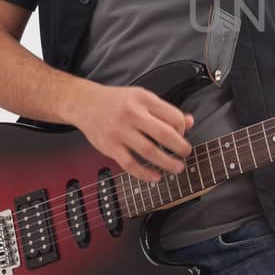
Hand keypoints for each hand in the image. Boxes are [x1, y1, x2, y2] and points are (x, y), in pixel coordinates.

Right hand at [70, 81, 192, 181]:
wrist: (85, 103)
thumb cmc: (117, 101)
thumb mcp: (143, 97)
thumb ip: (165, 110)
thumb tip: (189, 122)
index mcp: (144, 99)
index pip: (173, 116)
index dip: (183, 129)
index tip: (182, 135)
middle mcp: (132, 114)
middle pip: (164, 134)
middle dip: (180, 147)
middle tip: (186, 154)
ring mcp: (120, 131)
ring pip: (149, 151)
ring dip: (167, 162)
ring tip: (177, 168)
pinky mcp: (109, 146)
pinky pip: (130, 164)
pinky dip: (145, 173)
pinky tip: (155, 177)